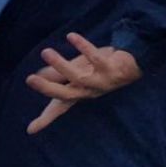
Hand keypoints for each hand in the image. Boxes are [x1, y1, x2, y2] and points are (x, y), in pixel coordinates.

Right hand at [25, 33, 142, 133]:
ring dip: (61, 64)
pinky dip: (83, 46)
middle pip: (66, 94)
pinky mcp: (112, 69)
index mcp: (80, 93)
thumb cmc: (103, 69)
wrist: (135, 63)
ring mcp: (101, 82)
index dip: (45, 119)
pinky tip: (71, 36)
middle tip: (29, 79)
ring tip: (45, 52)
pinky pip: (96, 58)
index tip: (31, 130)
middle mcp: (90, 91)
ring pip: (79, 77)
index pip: (60, 108)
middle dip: (47, 88)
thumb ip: (62, 74)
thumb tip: (42, 73)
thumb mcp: (80, 72)